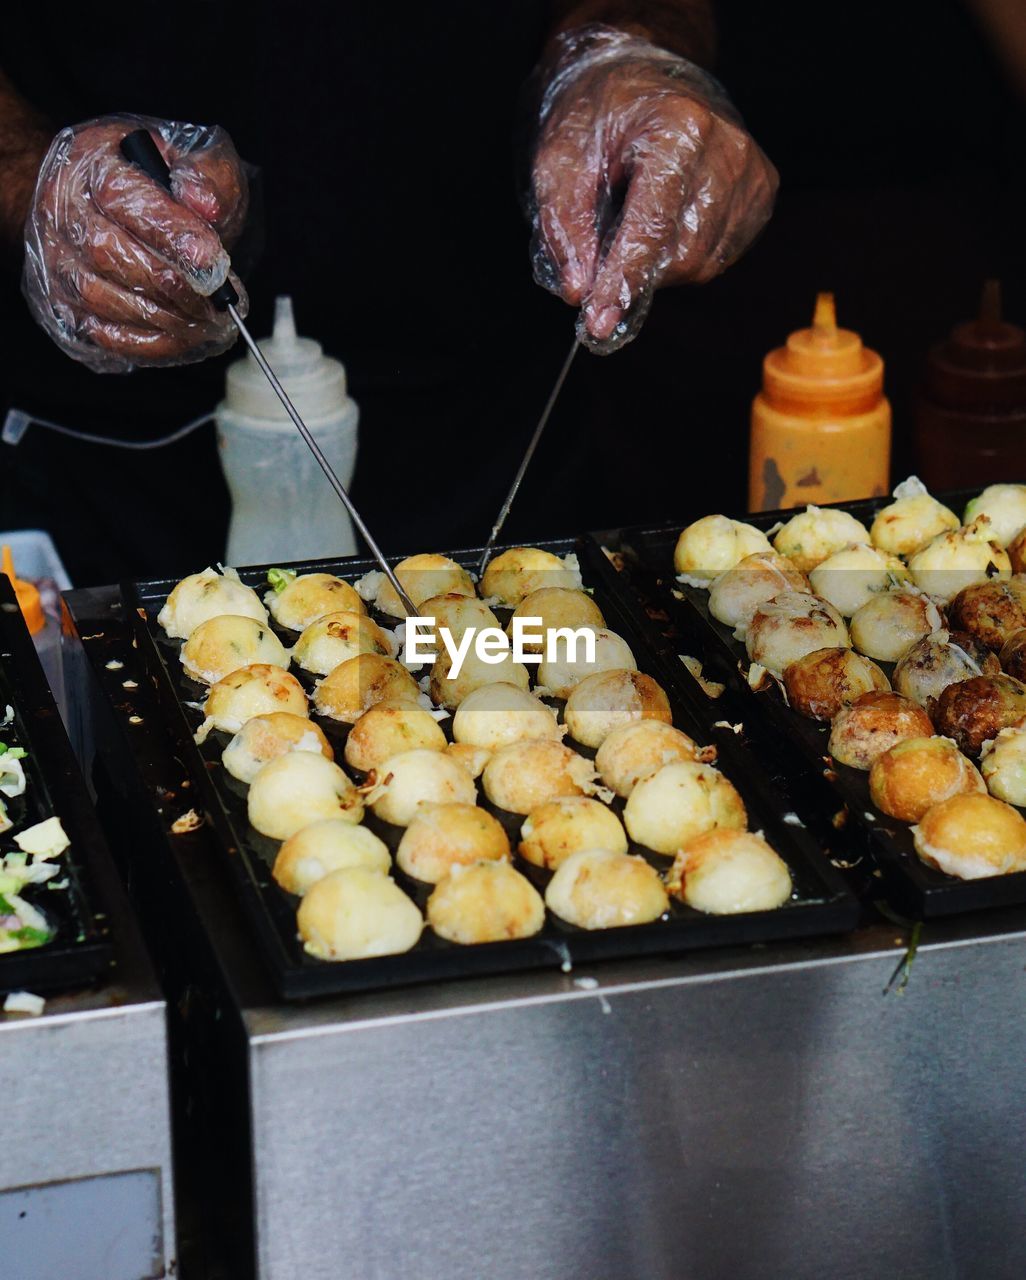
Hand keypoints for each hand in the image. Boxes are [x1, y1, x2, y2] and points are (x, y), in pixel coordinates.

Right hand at [22, 115, 248, 372]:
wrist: (109, 199)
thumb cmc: (158, 180)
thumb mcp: (193, 157)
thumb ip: (206, 175)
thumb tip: (206, 205)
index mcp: (93, 162)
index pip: (125, 199)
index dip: (172, 234)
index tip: (213, 260)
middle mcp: (61, 210)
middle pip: (110, 255)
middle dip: (173, 285)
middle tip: (218, 301)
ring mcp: (56, 258)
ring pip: (102, 298)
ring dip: (163, 318)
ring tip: (207, 321)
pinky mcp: (61, 300)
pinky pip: (99, 332)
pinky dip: (147, 343)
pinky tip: (182, 338)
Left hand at [531, 27, 777, 351]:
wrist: (643, 79)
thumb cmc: (599, 117)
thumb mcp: (559, 159)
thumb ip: (564, 225)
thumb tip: (578, 291)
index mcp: (678, 129)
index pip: (652, 227)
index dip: (621, 281)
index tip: (596, 322)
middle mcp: (727, 149)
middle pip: (682, 255)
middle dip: (636, 273)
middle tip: (602, 255)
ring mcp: (752, 172)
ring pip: (703, 263)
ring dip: (658, 266)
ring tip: (635, 224)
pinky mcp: (762, 193)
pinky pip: (720, 256)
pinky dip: (683, 256)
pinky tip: (666, 224)